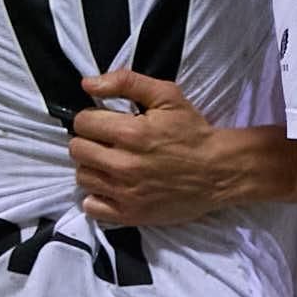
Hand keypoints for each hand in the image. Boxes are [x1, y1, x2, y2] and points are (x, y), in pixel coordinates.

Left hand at [66, 67, 289, 225]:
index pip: (82, 122)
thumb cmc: (192, 132)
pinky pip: (92, 206)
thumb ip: (126, 82)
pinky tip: (112, 186)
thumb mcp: (167, 95)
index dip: (92, 118)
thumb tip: (87, 84)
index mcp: (129, 132)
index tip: (106, 121)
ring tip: (111, 162)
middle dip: (89, 141)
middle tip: (108, 142)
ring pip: (82, 176)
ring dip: (93, 167)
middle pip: (77, 150)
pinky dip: (96, 196)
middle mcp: (122, 164)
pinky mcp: (129, 214)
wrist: (219, 171)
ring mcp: (124, 193)